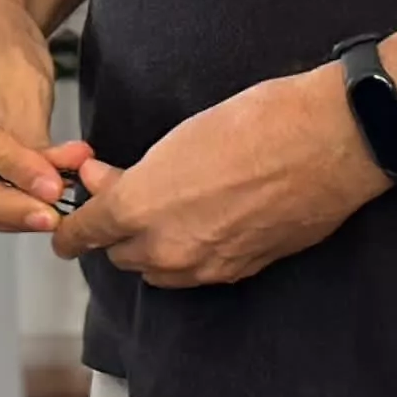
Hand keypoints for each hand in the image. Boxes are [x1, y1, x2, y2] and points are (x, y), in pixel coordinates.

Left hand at [55, 66, 387, 284]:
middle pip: (118, 255)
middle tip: (128, 190)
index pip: (82, 234)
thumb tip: (107, 183)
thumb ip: (133, 174)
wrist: (330, 142)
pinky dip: (191, 253)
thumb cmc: (255, 123)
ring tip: (171, 206)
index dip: (69, 229)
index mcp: (138, 209)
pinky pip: (198, 272)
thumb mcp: (177, 137)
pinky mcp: (242, 272)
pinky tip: (207, 219)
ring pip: (157, 271)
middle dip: (116, 230)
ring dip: (152, 246)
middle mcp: (167, 249)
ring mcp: (207, 267)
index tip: (66, 224)